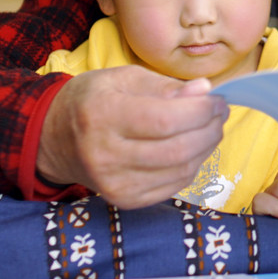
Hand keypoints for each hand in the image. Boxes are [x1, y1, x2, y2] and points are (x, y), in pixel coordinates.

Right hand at [36, 66, 227, 208]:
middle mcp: (106, 155)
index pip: (165, 121)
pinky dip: (193, 165)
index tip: (217, 99)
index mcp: (103, 115)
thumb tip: (204, 91)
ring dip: (207, 148)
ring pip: (180, 171)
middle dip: (210, 130)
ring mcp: (114, 184)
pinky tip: (194, 147)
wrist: (56, 138)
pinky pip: (174, 185)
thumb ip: (166, 86)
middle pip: (177, 150)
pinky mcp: (125, 200)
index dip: (201, 111)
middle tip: (221, 113)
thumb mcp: (124, 77)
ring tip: (212, 127)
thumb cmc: (94, 99)